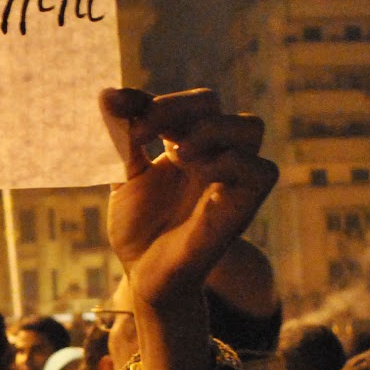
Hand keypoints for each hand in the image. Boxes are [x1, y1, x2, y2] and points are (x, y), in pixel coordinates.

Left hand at [100, 88, 278, 312]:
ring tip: (177, 152)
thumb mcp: (124, 178)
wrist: (144, 275)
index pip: (180, 102)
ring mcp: (233, 178)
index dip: (149, 99)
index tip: (113, 106)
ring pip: (249, 127)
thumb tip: (108, 93)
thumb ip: (122, 139)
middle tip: (141, 132)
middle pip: (212, 102)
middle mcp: (213, 154)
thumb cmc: (139, 229)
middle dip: (174, 107)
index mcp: (186, 142)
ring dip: (209, 129)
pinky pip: (261, 169)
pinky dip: (230, 162)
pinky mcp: (245, 206)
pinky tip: (198, 174)